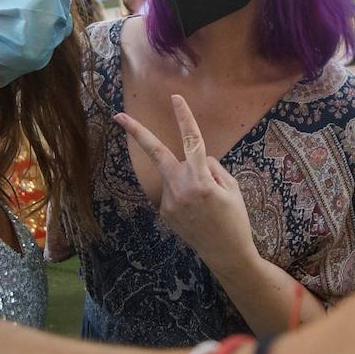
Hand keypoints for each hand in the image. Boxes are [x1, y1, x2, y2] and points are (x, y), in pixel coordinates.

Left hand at [115, 95, 259, 281]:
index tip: (176, 99)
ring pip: (175, 175)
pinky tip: (197, 214)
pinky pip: (175, 192)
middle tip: (119, 115)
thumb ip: (213, 168)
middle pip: (156, 153)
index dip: (184, 118)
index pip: (191, 141)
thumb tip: (198, 159)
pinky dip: (186, 195)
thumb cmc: (235, 219)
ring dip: (186, 180)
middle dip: (137, 132)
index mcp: (201, 180)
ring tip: (205, 204)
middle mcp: (180, 188)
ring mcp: (169, 202)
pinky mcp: (164, 213)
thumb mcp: (232, 188)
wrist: (226, 254)